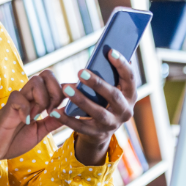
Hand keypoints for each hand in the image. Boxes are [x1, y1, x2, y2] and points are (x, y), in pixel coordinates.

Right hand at [0, 70, 64, 168]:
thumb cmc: (13, 140)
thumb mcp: (39, 132)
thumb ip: (52, 122)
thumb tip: (68, 112)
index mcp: (37, 101)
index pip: (54, 83)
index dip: (64, 90)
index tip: (66, 106)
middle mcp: (28, 97)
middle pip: (47, 74)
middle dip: (56, 91)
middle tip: (51, 110)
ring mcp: (18, 100)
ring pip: (35, 81)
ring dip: (42, 99)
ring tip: (38, 115)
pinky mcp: (7, 107)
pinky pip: (19, 96)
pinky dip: (26, 110)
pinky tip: (25, 121)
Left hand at [52, 48, 136, 165]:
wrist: (101, 130)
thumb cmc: (104, 99)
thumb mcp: (110, 88)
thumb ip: (108, 74)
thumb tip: (102, 52)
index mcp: (130, 95)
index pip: (130, 78)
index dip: (122, 65)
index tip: (110, 51)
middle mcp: (125, 111)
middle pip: (114, 96)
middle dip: (97, 83)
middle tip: (80, 71)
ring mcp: (112, 124)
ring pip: (97, 112)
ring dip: (81, 100)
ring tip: (66, 89)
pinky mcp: (97, 134)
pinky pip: (80, 126)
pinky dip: (66, 119)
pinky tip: (55, 111)